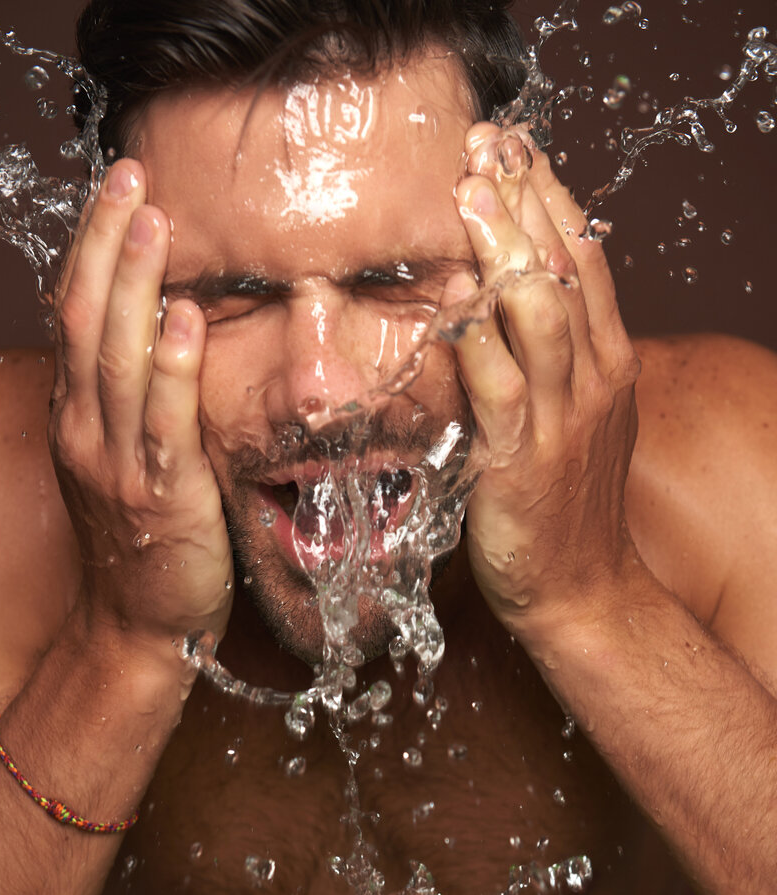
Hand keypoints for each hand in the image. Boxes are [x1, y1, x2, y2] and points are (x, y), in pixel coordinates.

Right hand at [50, 159, 233, 652]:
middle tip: (131, 178)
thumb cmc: (140, 542)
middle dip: (107, 244)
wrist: (137, 624)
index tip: (114, 193)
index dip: (91, 250)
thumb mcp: (118, 463)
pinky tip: (187, 319)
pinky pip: (165, 421)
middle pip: (87, 320)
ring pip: (119, 358)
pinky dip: (175, 367)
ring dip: (135, 286)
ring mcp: (118, 462)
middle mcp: (86, 431)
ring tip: (154, 222)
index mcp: (76, 418)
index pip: (75, 316)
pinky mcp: (162, 493)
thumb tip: (161, 336)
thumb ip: (129, 404)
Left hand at [450, 124, 640, 635]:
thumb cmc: (567, 503)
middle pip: (564, 267)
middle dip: (525, 199)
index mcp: (606, 361)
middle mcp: (592, 377)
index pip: (582, 258)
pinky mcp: (521, 459)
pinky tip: (453, 309)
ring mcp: (561, 417)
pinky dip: (477, 344)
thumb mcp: (577, 418)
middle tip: (486, 144)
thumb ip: (554, 360)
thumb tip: (505, 301)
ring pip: (539, 312)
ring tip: (470, 196)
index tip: (514, 147)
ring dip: (504, 249)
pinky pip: (500, 388)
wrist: (581, 586)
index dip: (550, 197)